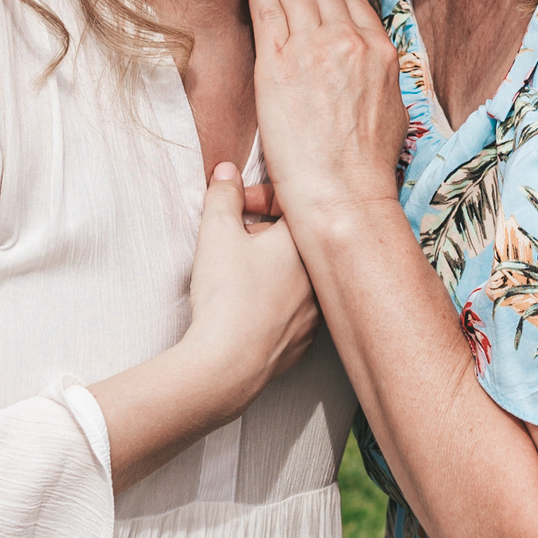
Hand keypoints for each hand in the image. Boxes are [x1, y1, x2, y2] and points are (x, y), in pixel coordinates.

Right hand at [185, 163, 320, 404]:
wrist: (227, 365)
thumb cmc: (226, 295)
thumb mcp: (216, 233)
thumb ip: (223, 196)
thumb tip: (226, 171)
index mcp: (306, 242)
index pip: (292, 204)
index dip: (260, 197)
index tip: (236, 205)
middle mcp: (321, 276)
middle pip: (294, 240)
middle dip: (263, 234)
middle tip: (235, 239)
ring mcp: (317, 312)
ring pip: (295, 276)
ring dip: (270, 269)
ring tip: (237, 274)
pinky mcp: (304, 341)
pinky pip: (292, 310)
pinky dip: (273, 303)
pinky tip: (247, 308)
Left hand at [245, 0, 406, 229]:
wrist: (343, 192)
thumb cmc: (366, 167)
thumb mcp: (392, 111)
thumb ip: (379, 78)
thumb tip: (370, 69)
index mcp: (379, 52)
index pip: (352, 0)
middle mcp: (348, 41)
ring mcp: (311, 48)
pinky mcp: (277, 62)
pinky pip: (265, 10)